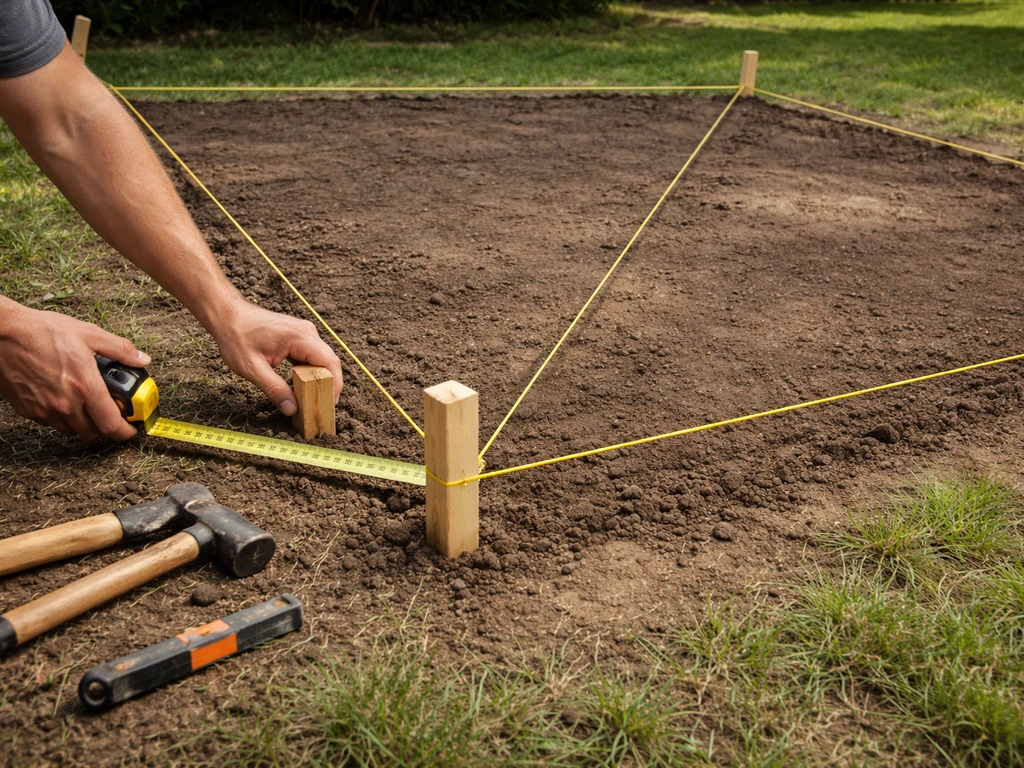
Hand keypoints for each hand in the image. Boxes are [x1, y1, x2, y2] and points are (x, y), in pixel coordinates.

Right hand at [0, 300, 149, 440]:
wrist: (3, 333)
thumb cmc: (42, 331)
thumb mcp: (89, 334)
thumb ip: (120, 349)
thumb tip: (142, 359)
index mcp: (84, 386)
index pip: (110, 425)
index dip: (125, 432)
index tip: (131, 430)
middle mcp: (65, 403)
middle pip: (92, 433)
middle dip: (105, 427)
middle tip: (109, 413)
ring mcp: (44, 409)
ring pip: (71, 431)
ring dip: (83, 424)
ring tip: (86, 405)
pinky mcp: (28, 410)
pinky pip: (51, 423)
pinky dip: (61, 417)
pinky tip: (64, 399)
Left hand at [208, 299, 342, 415]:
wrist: (228, 315)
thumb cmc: (236, 337)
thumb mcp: (252, 368)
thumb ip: (274, 389)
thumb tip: (292, 409)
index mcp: (299, 337)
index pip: (329, 362)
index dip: (334, 385)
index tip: (328, 405)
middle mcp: (307, 332)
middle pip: (329, 362)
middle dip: (328, 386)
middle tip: (321, 408)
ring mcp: (304, 333)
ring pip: (321, 360)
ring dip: (320, 380)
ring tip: (314, 401)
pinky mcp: (298, 337)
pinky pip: (312, 356)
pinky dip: (311, 372)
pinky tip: (304, 387)